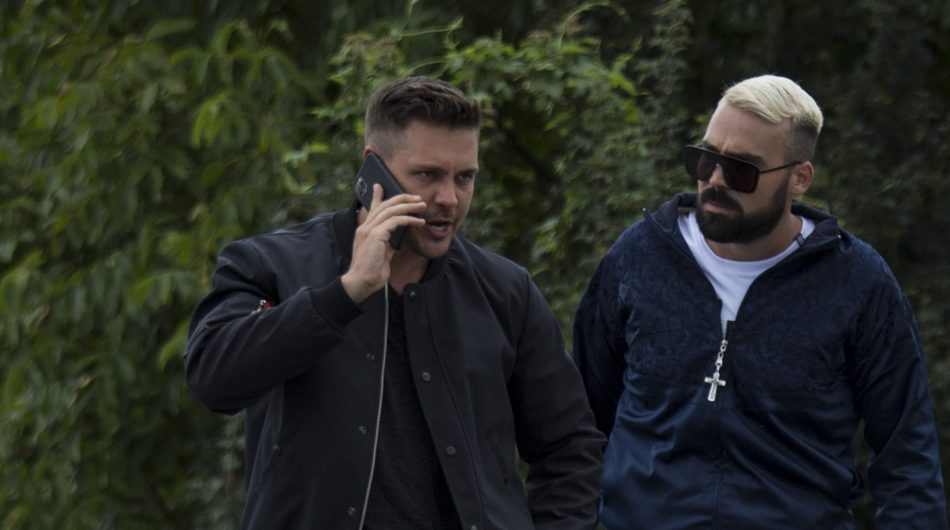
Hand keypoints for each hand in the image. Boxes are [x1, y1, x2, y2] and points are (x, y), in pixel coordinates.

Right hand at [341, 184, 425, 302]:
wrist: (362, 281)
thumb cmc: (372, 270)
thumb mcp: (382, 252)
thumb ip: (388, 240)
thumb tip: (399, 234)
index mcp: (365, 229)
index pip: (372, 208)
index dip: (376, 196)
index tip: (380, 185)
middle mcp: (365, 226)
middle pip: (384, 205)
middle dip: (402, 198)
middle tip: (417, 197)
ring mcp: (369, 230)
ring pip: (391, 210)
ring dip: (409, 206)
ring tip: (422, 206)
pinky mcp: (376, 235)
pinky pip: (395, 221)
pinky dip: (409, 219)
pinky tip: (419, 221)